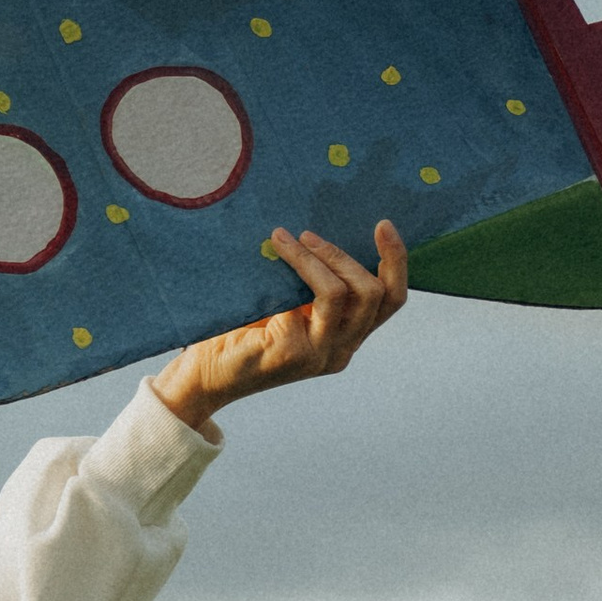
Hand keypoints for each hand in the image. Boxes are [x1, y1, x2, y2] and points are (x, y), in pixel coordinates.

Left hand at [151, 222, 408, 427]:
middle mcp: (341, 351)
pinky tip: (280, 249)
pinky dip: (304, 264)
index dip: (396, 261)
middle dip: (349, 254)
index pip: (391, 301)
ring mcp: (323, 355)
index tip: (382, 225)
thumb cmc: (241, 332)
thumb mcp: (288, 302)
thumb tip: (322, 229)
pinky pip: (320, 296)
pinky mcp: (300, 353)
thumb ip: (313, 281)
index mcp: (345, 338)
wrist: (205, 375)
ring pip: (352, 293)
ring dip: (325, 256)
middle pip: (380, 295)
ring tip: (292, 238)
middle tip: (312, 234)